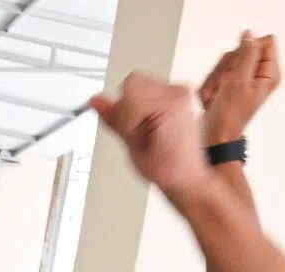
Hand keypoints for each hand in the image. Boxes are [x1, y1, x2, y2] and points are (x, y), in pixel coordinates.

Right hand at [91, 74, 210, 205]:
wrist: (188, 177)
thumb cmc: (168, 170)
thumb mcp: (134, 149)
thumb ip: (115, 120)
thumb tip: (96, 101)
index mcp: (170, 106)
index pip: (129, 90)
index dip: (123, 114)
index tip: (130, 132)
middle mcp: (178, 94)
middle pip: (133, 82)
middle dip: (128, 106)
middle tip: (137, 132)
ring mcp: (180, 92)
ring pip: (139, 84)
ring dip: (135, 105)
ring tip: (147, 130)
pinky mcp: (178, 94)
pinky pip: (148, 89)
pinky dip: (144, 104)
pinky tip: (153, 124)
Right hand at [200, 32, 280, 145]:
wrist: (214, 136)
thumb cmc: (229, 116)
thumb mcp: (239, 80)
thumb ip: (247, 53)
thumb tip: (249, 35)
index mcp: (270, 75)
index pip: (264, 42)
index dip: (247, 50)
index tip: (240, 70)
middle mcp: (259, 75)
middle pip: (241, 49)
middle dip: (227, 66)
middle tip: (225, 86)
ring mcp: (244, 79)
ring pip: (227, 60)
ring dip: (216, 77)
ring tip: (218, 95)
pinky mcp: (230, 84)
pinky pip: (217, 71)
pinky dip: (211, 84)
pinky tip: (213, 98)